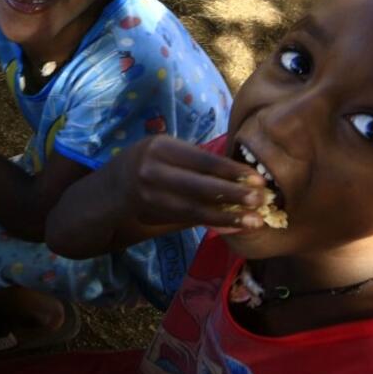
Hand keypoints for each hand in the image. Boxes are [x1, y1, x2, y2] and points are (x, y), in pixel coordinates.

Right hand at [108, 136, 270, 229]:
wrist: (110, 188)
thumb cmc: (148, 165)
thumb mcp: (167, 154)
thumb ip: (197, 166)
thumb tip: (243, 179)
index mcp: (161, 147)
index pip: (203, 160)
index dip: (232, 171)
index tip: (259, 179)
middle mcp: (151, 168)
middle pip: (199, 184)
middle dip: (234, 194)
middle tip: (262, 200)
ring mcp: (148, 193)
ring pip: (194, 207)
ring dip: (227, 216)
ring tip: (254, 221)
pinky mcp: (150, 212)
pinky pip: (187, 219)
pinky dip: (213, 223)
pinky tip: (233, 227)